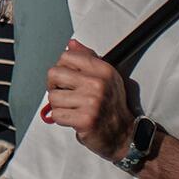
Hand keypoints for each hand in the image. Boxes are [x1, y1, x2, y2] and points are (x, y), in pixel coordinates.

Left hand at [42, 39, 135, 160]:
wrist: (125, 134)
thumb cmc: (111, 105)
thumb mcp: (106, 77)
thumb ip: (88, 58)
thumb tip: (71, 43)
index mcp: (103, 70)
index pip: (66, 56)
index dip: (62, 67)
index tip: (68, 79)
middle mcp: (98, 83)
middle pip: (54, 74)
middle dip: (54, 86)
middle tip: (65, 94)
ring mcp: (92, 102)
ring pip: (52, 97)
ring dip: (58, 105)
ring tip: (72, 109)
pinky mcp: (85, 120)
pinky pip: (56, 115)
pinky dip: (61, 119)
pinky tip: (74, 119)